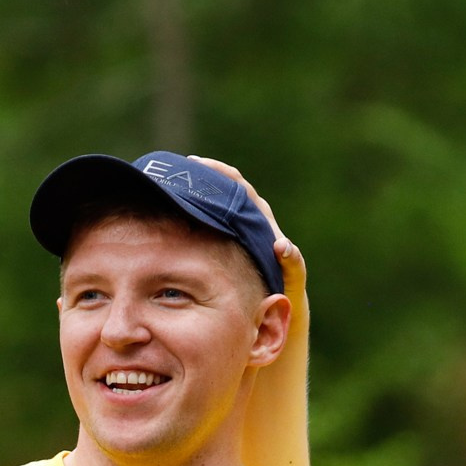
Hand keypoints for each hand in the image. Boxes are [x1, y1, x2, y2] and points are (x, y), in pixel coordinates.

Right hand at [189, 155, 306, 309]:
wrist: (282, 299)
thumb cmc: (288, 288)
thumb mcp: (293, 277)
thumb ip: (292, 262)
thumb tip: (281, 244)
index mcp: (264, 221)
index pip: (242, 189)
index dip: (222, 174)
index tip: (200, 165)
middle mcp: (252, 219)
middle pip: (227, 188)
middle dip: (205, 175)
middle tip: (178, 169)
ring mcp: (241, 229)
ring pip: (218, 204)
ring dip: (199, 192)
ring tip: (172, 185)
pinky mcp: (232, 241)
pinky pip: (213, 221)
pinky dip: (197, 213)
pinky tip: (176, 212)